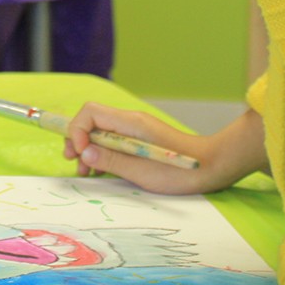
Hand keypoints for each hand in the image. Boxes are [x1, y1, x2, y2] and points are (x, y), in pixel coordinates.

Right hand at [64, 102, 267, 194]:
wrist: (210, 166)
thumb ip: (112, 160)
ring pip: (99, 131)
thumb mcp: (142, 172)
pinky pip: (112, 140)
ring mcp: (134, 129)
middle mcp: (130, 121)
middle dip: (78, 139)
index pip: (90, 112)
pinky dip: (101, 152)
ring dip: (88, 148)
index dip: (77, 131)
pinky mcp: (139, 139)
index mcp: (130, 122)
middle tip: (74, 163)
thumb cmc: (179, 171)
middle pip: (91, 120)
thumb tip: (85, 152)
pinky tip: (101, 170)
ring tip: (85, 171)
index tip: (80, 155)